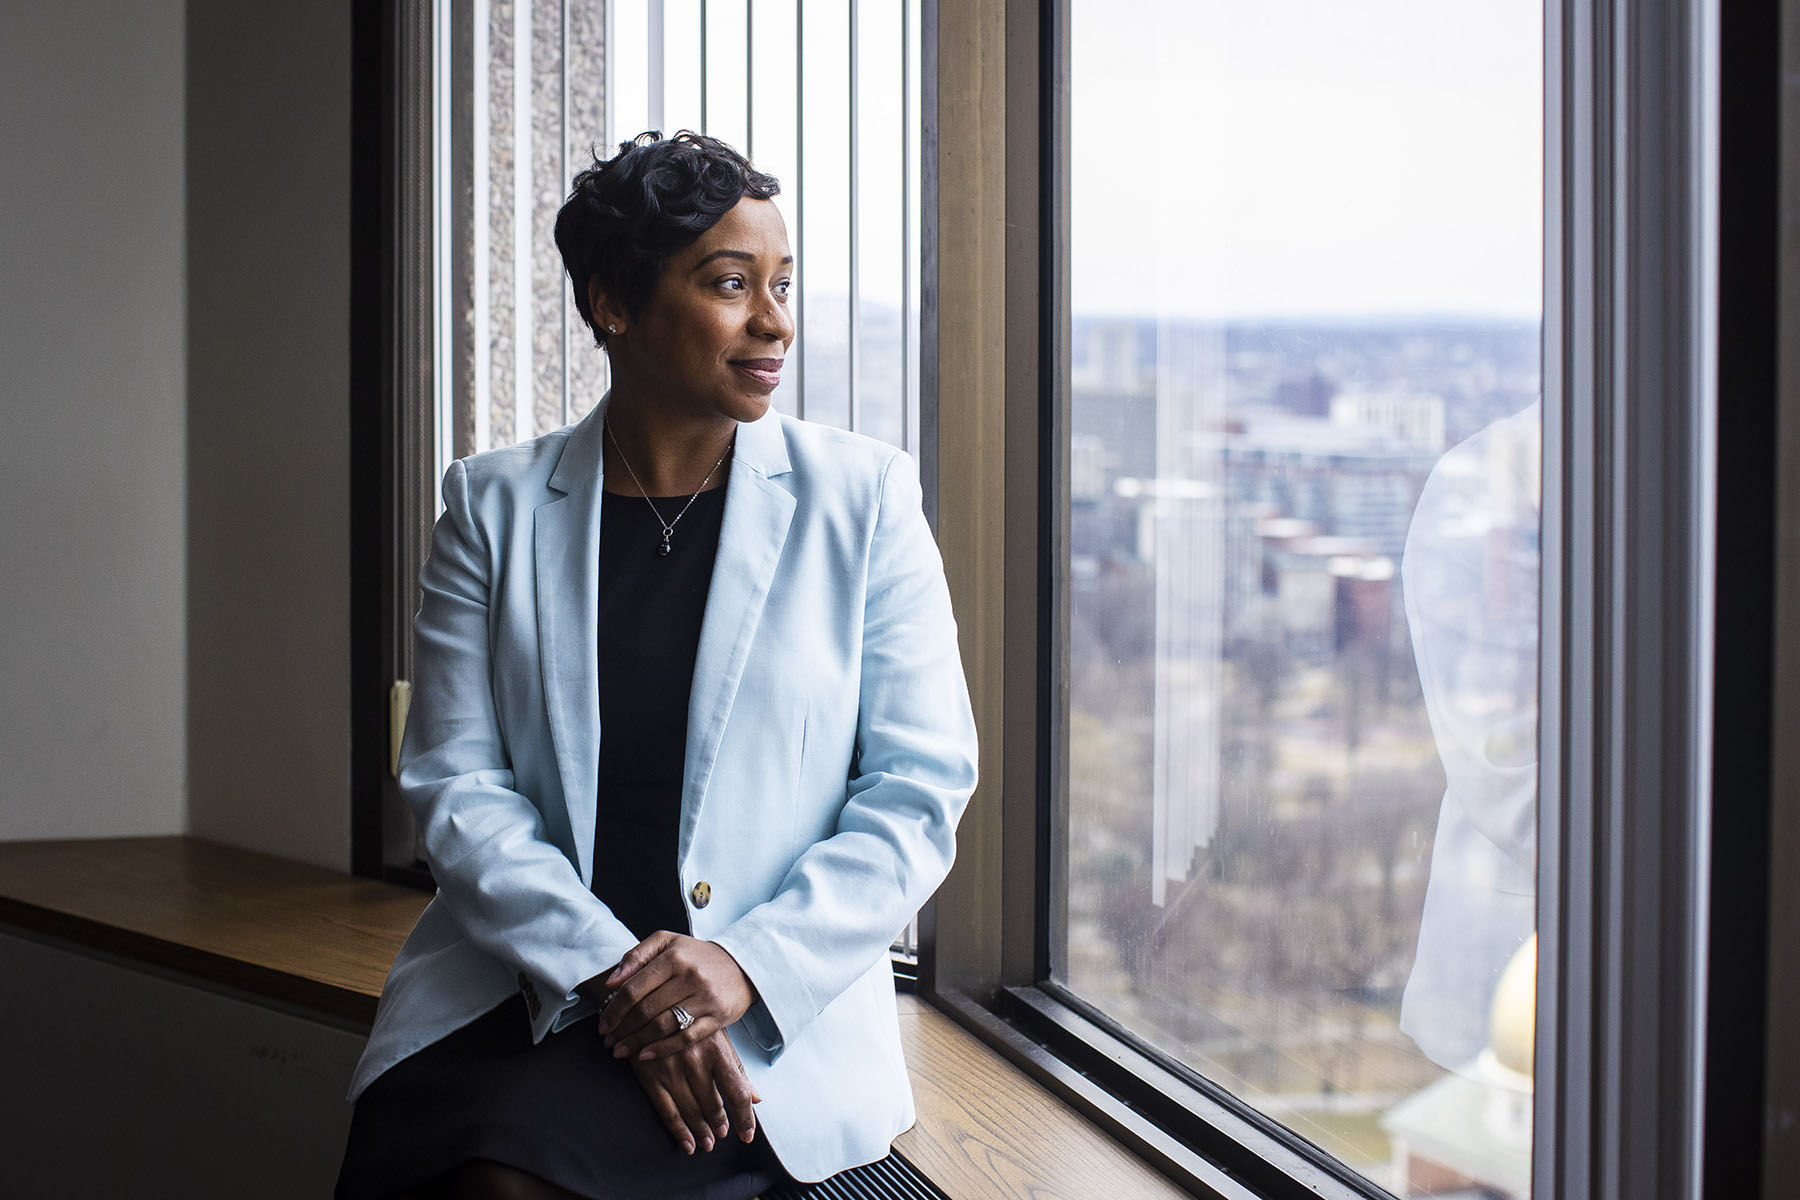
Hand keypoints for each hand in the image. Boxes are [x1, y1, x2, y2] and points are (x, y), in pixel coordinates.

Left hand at [593, 931, 756, 1059]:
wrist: (742, 964)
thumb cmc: (697, 955)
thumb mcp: (667, 942)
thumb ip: (636, 956)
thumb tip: (611, 981)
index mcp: (674, 957)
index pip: (634, 988)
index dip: (614, 1009)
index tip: (603, 1022)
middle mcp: (690, 977)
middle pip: (646, 1010)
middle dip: (621, 1028)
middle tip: (608, 1039)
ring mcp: (705, 999)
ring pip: (662, 1026)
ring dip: (637, 1041)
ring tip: (620, 1049)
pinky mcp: (718, 1018)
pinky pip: (685, 1038)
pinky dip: (662, 1049)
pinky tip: (645, 1055)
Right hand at [629, 1028, 761, 1154]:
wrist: (645, 1002)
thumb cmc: (687, 1018)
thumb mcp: (715, 1034)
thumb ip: (735, 1067)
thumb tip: (757, 1098)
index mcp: (716, 1047)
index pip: (738, 1090)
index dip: (745, 1117)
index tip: (747, 1134)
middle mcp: (695, 1059)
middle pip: (713, 1104)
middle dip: (720, 1124)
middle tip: (722, 1135)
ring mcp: (671, 1069)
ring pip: (691, 1111)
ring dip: (701, 1131)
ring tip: (707, 1143)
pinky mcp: (649, 1076)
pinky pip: (667, 1112)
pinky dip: (679, 1132)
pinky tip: (687, 1144)